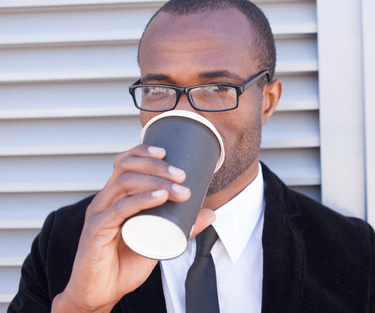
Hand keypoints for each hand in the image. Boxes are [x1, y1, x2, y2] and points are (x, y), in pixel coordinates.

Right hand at [51, 145, 214, 312]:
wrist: (101, 292)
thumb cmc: (125, 263)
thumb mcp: (158, 241)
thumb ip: (181, 227)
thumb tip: (210, 213)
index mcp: (115, 197)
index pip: (124, 163)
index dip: (143, 152)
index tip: (168, 152)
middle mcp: (104, 200)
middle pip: (126, 168)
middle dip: (156, 166)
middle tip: (182, 175)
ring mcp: (98, 214)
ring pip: (124, 184)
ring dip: (156, 181)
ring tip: (179, 189)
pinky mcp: (95, 231)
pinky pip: (118, 209)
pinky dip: (142, 200)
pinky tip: (160, 197)